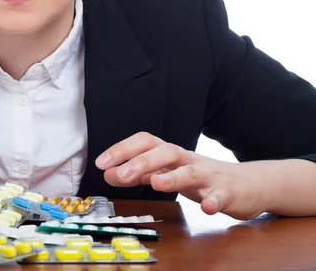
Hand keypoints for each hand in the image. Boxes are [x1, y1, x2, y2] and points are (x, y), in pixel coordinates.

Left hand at [95, 132, 268, 219]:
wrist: (250, 183)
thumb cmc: (203, 178)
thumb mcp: (168, 173)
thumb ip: (140, 174)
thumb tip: (110, 173)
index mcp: (171, 155)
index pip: (145, 142)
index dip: (123, 149)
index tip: (101, 163)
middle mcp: (188, 160)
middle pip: (165, 153)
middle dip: (141, 162)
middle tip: (120, 175)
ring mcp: (209, 175)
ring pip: (190, 171)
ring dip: (173, 177)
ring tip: (156, 183)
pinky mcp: (227, 192)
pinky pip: (221, 196)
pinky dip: (214, 201)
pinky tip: (207, 208)